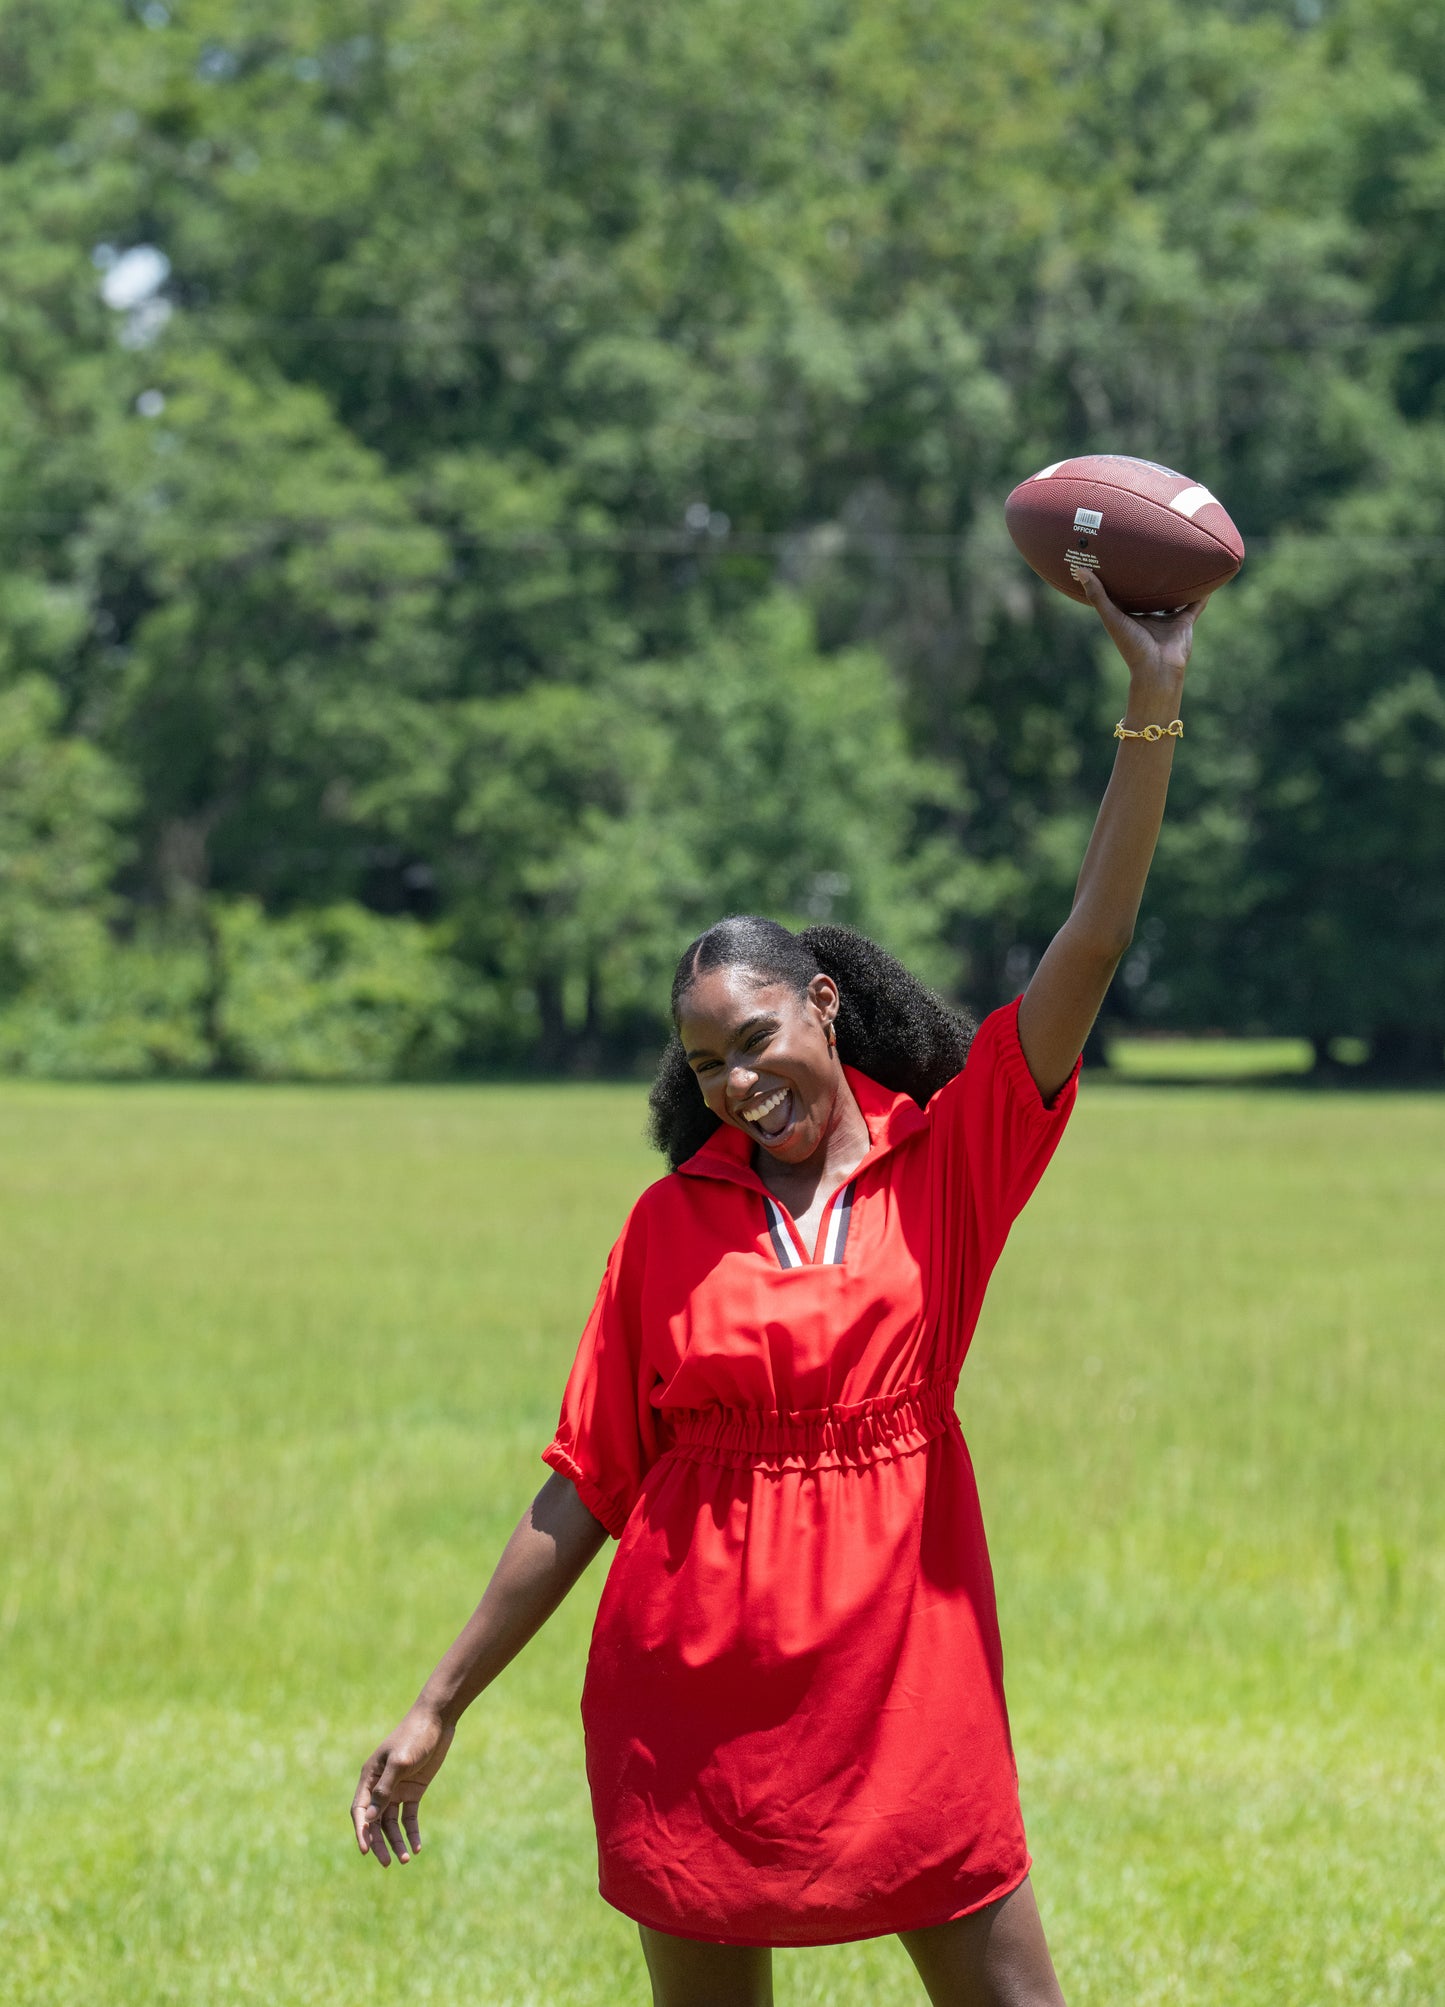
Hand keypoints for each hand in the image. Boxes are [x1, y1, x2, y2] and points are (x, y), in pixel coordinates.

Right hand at [350, 1704, 454, 1866]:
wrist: (438, 1720)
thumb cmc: (414, 1736)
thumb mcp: (400, 1762)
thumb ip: (385, 1789)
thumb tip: (371, 1818)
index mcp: (370, 1777)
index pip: (361, 1811)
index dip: (362, 1832)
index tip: (366, 1851)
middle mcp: (380, 1786)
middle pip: (375, 1822)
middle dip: (379, 1843)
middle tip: (388, 1862)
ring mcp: (397, 1789)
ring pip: (391, 1823)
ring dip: (396, 1841)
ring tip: (404, 1859)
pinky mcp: (413, 1791)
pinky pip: (409, 1817)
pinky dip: (411, 1832)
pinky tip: (416, 1846)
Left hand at [1072, 564, 1207, 690]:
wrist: (1157, 669)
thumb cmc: (1131, 645)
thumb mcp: (1112, 617)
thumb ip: (1098, 595)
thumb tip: (1079, 570)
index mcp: (1131, 616)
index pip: (1128, 593)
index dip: (1125, 578)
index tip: (1122, 558)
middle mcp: (1149, 617)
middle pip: (1152, 593)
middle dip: (1153, 578)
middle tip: (1153, 553)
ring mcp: (1168, 620)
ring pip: (1175, 597)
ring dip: (1179, 584)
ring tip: (1183, 561)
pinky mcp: (1185, 623)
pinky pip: (1196, 604)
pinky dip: (1202, 593)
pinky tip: (1208, 575)